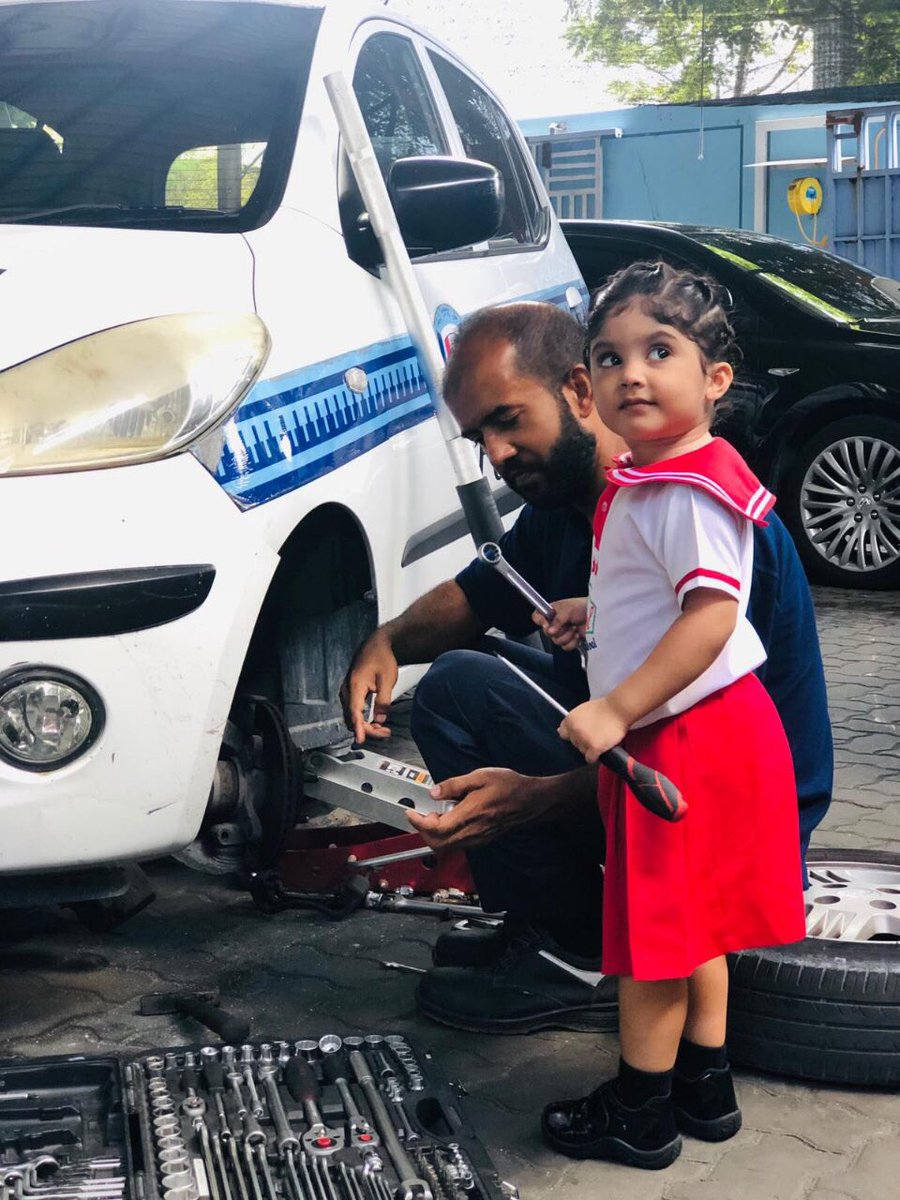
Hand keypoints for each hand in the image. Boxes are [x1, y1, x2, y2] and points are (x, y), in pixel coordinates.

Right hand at [338, 630, 397, 742]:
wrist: (377, 645)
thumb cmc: (382, 658)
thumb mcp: (388, 680)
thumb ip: (384, 700)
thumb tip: (380, 718)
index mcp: (355, 685)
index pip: (354, 712)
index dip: (358, 727)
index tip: (361, 739)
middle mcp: (347, 690)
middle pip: (352, 718)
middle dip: (367, 729)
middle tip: (385, 732)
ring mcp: (347, 691)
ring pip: (352, 716)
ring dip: (366, 725)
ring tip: (383, 729)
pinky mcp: (350, 693)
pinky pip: (353, 711)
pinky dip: (363, 719)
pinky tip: (376, 721)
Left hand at [406, 768, 535, 850]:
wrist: (532, 800)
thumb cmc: (509, 786)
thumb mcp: (479, 776)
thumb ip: (454, 785)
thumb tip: (434, 793)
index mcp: (469, 815)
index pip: (435, 829)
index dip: (418, 822)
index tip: (411, 812)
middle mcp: (472, 832)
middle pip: (437, 843)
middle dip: (424, 830)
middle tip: (424, 813)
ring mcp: (477, 839)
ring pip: (447, 846)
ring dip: (435, 834)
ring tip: (438, 814)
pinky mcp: (482, 840)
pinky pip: (458, 844)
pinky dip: (447, 836)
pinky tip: (452, 819)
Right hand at [532, 596, 586, 651]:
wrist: (597, 616)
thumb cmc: (583, 607)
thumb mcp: (568, 609)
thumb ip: (557, 620)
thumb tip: (549, 630)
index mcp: (552, 612)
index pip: (537, 617)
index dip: (540, 622)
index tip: (546, 624)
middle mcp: (555, 623)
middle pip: (547, 633)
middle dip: (559, 631)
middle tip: (567, 624)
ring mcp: (563, 632)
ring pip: (556, 642)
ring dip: (567, 636)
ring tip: (575, 628)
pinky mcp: (571, 640)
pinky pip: (566, 647)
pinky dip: (573, 642)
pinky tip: (578, 635)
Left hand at [558, 697, 627, 763]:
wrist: (618, 709)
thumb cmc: (604, 708)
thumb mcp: (583, 710)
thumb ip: (573, 721)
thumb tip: (560, 731)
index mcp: (570, 720)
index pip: (563, 735)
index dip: (573, 735)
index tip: (580, 734)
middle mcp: (574, 731)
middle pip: (575, 744)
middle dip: (583, 741)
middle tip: (595, 735)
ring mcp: (584, 740)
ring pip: (582, 752)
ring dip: (590, 749)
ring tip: (601, 739)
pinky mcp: (594, 748)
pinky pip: (590, 759)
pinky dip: (595, 756)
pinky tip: (601, 748)